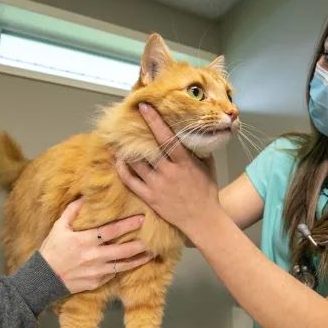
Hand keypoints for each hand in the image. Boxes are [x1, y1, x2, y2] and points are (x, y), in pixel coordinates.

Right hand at [39, 198, 152, 293]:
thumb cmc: (51, 249)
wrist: (42, 278)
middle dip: (139, 244)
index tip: (141, 219)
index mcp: (85, 241)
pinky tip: (132, 264)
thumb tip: (84, 197)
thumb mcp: (58, 227)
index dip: (127, 224)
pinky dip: (123, 269)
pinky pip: (113, 274)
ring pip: (123, 266)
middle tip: (152, 239)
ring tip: (150, 254)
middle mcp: (93, 257)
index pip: (111, 231)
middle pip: (122, 251)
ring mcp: (96, 272)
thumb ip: (72, 211)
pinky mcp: (96, 283)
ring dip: (137, 259)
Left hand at [115, 102, 220, 233]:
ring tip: (119, 138)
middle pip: (147, 149)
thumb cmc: (207, 192)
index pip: (167, 137)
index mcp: (184, 163)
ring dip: (126, 150)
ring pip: (136, 163)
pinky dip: (123, 169)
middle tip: (126, 120)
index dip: (154, 121)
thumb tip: (195, 130)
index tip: (144, 107)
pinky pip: (130, 181)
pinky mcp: (149, 197)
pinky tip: (119, 160)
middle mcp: (169, 172)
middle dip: (135, 133)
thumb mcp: (208, 166)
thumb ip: (200, 149)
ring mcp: (157, 185)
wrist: (203, 220)